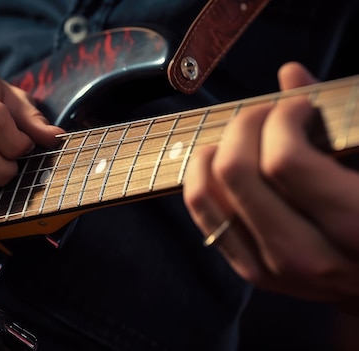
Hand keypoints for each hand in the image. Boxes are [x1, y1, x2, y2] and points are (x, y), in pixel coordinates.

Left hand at [183, 62, 358, 312]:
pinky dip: (203, 181)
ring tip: (241, 136)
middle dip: (245, 126)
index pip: (285, 160)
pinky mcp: (253, 274)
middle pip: (237, 172)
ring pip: (208, 195)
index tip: (298, 105)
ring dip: (215, 151)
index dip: (283, 117)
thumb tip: (290, 73)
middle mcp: (307, 255)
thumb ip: (340, 121)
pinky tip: (221, 163)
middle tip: (266, 114)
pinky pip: (203, 218)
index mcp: (353, 224)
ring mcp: (274, 269)